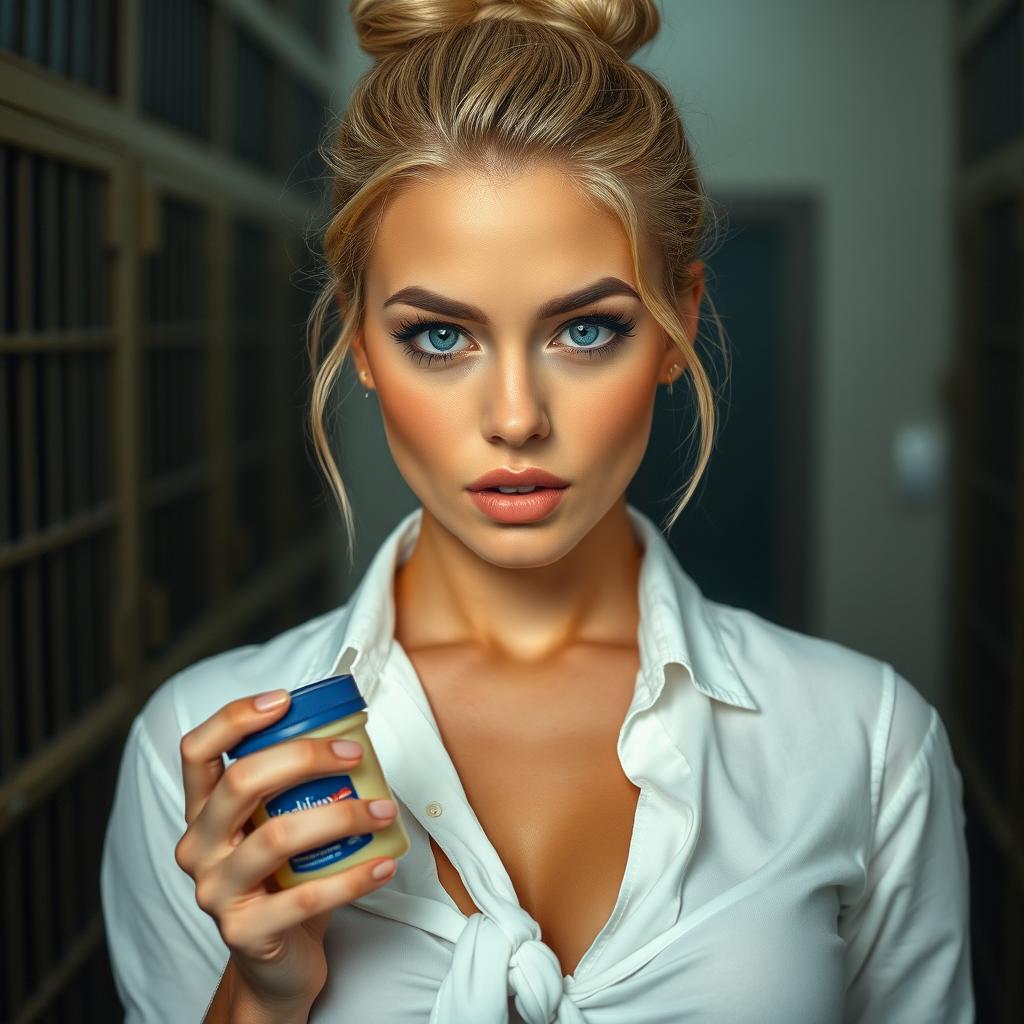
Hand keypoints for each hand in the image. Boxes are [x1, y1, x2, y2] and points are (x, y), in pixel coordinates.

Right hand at [174, 690, 398, 1008]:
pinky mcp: (247, 933)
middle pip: (241, 783)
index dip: (235, 718)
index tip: (284, 700)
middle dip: (304, 757)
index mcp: (204, 812)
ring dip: (341, 816)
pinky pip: (306, 898)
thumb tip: (351, 732)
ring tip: (383, 810)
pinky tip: (384, 863)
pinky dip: (354, 877)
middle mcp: (200, 848)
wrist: (276, 963)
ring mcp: (218, 893)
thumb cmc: (285, 879)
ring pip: (277, 837)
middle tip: (355, 755)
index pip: (197, 751)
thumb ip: (291, 786)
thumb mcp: (277, 824)